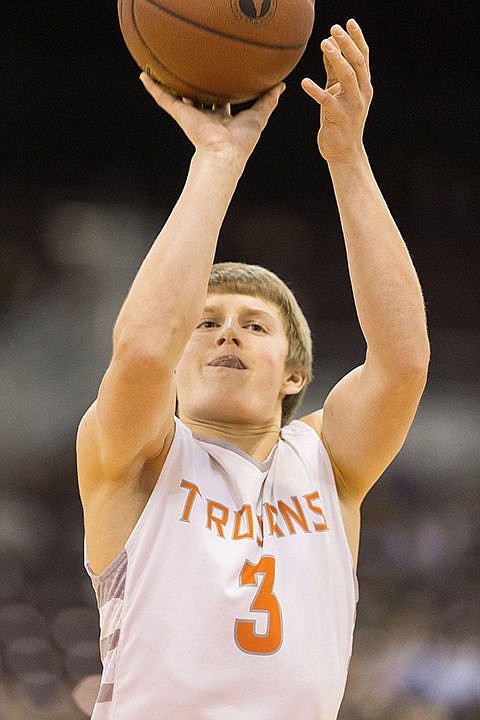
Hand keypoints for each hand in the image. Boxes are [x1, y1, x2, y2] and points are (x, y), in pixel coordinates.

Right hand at [140, 73, 284, 168]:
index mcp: (222, 118)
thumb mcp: (259, 115)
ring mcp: (191, 114)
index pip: (220, 100)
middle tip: (193, 65)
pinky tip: (144, 76)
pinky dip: (153, 88)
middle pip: (199, 96)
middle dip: (196, 84)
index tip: (220, 74)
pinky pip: (163, 98)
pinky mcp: (180, 114)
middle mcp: (206, 115)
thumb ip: (268, 100)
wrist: (225, 154)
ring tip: (161, 66)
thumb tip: (281, 85)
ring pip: (178, 95)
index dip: (221, 87)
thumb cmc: (243, 141)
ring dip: (169, 83)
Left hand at [301, 19, 372, 164]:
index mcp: (364, 85)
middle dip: (347, 44)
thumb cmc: (339, 120)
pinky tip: (304, 82)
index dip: (357, 38)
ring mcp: (352, 105)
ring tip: (323, 43)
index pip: (364, 57)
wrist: (344, 152)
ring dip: (336, 58)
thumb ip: (335, 71)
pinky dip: (315, 90)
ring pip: (347, 76)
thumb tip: (329, 46)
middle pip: (357, 62)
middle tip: (334, 29)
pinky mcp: (338, 118)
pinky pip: (327, 101)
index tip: (349, 22)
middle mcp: (362, 93)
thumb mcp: (339, 93)